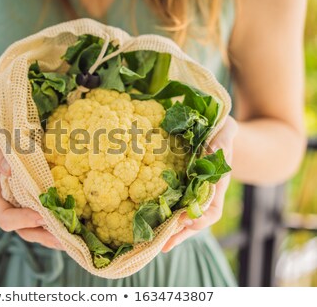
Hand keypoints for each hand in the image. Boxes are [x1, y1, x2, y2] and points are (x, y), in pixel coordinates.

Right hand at [0, 144, 62, 249]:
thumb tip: (12, 169)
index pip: (5, 218)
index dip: (23, 220)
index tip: (41, 215)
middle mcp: (7, 209)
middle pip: (23, 231)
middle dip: (43, 236)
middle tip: (63, 238)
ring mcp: (20, 211)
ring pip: (35, 230)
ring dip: (53, 236)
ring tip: (72, 240)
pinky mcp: (32, 207)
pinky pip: (43, 222)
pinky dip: (57, 226)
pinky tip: (74, 228)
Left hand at [162, 116, 237, 252]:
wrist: (215, 130)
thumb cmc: (222, 131)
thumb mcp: (226, 131)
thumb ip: (223, 141)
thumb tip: (214, 150)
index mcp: (217, 185)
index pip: (213, 210)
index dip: (201, 219)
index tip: (186, 220)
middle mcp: (204, 193)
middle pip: (194, 222)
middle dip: (180, 234)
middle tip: (163, 245)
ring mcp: (191, 192)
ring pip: (182, 218)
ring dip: (170, 231)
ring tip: (156, 244)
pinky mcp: (178, 187)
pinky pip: (172, 204)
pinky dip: (162, 215)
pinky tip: (149, 224)